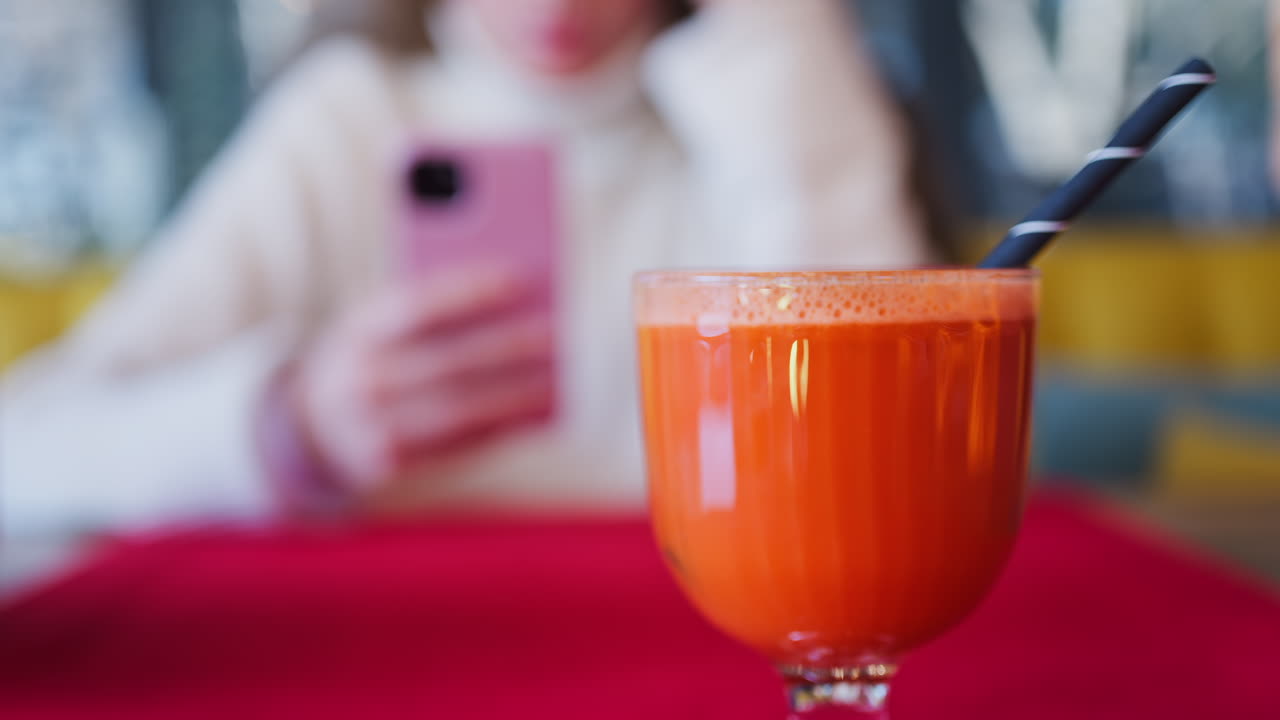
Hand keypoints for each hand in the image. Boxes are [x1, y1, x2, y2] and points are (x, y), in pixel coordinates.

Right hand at [289, 263, 553, 492]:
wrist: (313, 426)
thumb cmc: (374, 357)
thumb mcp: (380, 324)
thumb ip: (431, 307)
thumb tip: (512, 293)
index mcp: (358, 331)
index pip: (415, 307)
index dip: (465, 293)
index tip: (516, 279)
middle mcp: (361, 380)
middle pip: (447, 361)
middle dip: (507, 348)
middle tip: (556, 335)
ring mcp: (372, 426)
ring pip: (459, 410)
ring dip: (515, 395)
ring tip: (557, 379)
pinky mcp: (391, 465)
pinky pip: (458, 445)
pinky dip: (502, 428)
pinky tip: (538, 412)